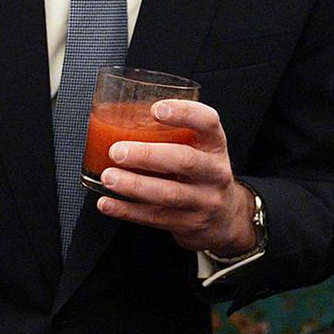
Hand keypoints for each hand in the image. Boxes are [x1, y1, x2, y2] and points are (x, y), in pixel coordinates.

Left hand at [92, 100, 256, 255]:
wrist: (226, 218)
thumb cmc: (201, 173)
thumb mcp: (198, 149)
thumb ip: (172, 134)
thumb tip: (119, 117)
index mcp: (214, 145)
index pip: (208, 123)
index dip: (184, 113)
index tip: (156, 109)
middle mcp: (215, 172)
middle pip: (185, 161)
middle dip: (147, 155)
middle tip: (116, 151)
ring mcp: (204, 201)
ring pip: (169, 194)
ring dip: (134, 185)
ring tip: (108, 177)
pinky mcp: (190, 224)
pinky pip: (155, 218)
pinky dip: (127, 210)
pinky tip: (106, 203)